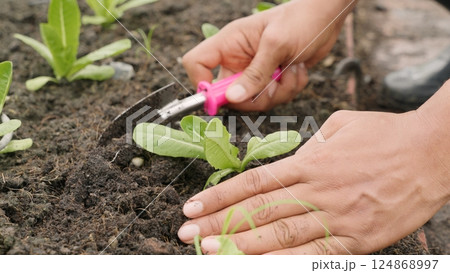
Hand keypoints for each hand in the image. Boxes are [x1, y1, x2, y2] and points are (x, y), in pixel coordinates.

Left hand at [178, 90, 449, 253]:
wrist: (431, 153)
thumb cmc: (386, 135)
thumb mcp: (341, 125)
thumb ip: (310, 143)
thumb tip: (290, 157)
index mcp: (309, 163)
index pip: (254, 182)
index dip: (220, 195)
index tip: (194, 205)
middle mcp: (317, 191)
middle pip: (259, 211)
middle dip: (219, 223)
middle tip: (188, 233)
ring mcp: (336, 217)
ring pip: (280, 235)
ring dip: (242, 245)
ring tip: (210, 251)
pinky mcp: (357, 239)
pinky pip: (315, 254)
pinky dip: (285, 262)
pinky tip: (261, 266)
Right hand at [183, 0, 354, 111]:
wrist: (326, 18)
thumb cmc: (300, 20)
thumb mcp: (276, 45)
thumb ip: (255, 74)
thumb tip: (232, 98)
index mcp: (229, 43)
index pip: (197, 63)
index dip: (202, 84)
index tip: (223, 95)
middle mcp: (237, 59)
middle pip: (229, 94)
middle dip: (255, 95)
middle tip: (274, 82)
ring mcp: (254, 71)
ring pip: (254, 100)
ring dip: (279, 91)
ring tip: (292, 70)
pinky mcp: (270, 79)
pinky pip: (273, 98)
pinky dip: (289, 89)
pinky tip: (298, 70)